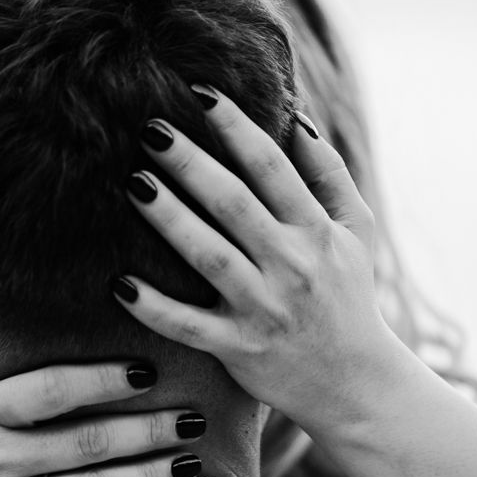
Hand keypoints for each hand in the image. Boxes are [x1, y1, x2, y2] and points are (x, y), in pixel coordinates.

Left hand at [112, 87, 411, 440]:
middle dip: (191, 163)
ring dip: (169, 219)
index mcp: (315, 231)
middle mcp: (290, 265)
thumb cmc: (349, 298)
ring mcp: (263, 308)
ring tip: (134, 183)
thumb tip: (297, 118)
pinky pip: (189, 326)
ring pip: (209, 256)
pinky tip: (120, 283)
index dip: (237, 127)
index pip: (272, 168)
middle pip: (233, 204)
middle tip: (151, 128)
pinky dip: (155, 307)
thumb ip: (329, 174)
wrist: (356, 384)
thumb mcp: (356, 231)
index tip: (201, 92)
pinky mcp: (239, 348)